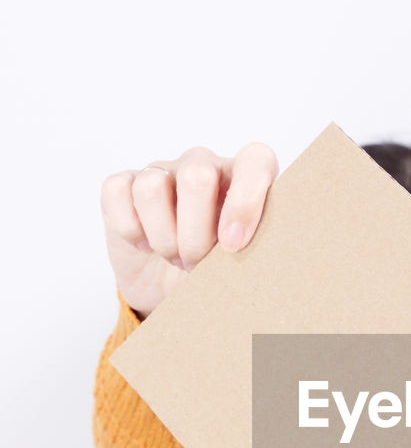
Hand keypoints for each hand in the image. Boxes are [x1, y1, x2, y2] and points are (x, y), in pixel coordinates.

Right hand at [100, 141, 278, 318]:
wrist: (169, 287)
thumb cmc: (212, 273)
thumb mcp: (240, 267)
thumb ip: (253, 251)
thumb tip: (243, 255)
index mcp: (242, 178)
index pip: (256, 160)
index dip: (246, 200)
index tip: (232, 245)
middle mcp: (204, 166)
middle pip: (197, 176)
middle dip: (194, 234)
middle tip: (196, 264)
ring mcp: (163, 171)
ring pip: (152, 187)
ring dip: (162, 236)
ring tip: (173, 256)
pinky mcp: (125, 184)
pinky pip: (118, 191)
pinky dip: (129, 228)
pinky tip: (143, 243)